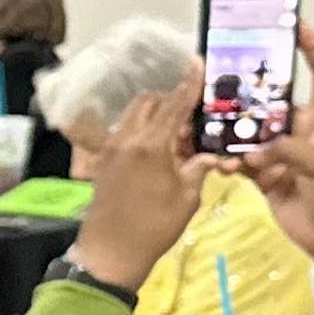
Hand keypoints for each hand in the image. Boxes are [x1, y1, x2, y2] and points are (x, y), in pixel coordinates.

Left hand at [69, 81, 209, 291]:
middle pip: (150, 104)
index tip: (197, 62)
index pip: (174, 105)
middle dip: (171, 102)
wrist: (110, 252)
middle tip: (192, 118)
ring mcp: (110, 150)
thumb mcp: (187, 197)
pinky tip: (159, 150)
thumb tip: (211, 156)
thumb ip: (198, 168)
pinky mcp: (102, 162)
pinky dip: (141, 131)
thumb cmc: (154, 227)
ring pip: (134, 117)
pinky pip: (123, 134)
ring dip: (154, 116)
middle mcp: (126, 140)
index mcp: (150, 145)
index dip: (188, 83)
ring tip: (178, 136)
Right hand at [239, 28, 313, 314]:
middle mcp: (301, 131)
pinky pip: (239, 159)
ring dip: (231, 133)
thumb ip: (286, 151)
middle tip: (220, 81)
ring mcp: (281, 153)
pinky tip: (218, 163)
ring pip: (249, 132)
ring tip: (209, 128)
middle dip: (249, 93)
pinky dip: (227, 161)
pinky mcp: (265, 175)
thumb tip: (251, 151)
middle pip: (272, 101)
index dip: (313, 50)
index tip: (293, 27)